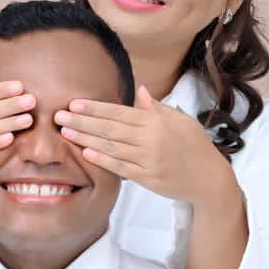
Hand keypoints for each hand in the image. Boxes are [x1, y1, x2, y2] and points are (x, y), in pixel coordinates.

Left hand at [54, 85, 237, 207]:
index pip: (119, 112)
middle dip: (82, 122)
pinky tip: (85, 154)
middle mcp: (152, 139)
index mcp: (157, 121)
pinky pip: (121, 168)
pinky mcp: (148, 179)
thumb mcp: (180, 121)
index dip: (95, 108)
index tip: (74, 103)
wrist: (210, 178)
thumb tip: (140, 90)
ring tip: (66, 133)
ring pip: (112, 147)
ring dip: (86, 140)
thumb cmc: (195, 146)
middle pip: (110, 128)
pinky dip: (102, 160)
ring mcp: (149, 160)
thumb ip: (156, 108)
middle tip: (59, 116)